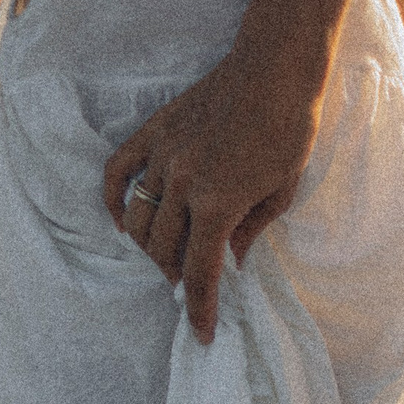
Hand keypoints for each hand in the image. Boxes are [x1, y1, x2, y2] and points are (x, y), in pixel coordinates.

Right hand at [104, 45, 326, 343]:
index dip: (201, 309)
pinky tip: (122, 222)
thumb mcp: (282, 191)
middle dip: (175, 278)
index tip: (202, 333)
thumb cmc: (289, 129)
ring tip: (167, 257)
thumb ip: (252, 231)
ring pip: (138, 220)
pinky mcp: (152, 133)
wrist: (274, 70)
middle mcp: (182, 184)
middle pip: (163, 251)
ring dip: (149, 248)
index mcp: (218, 204)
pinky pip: (117, 173)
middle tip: (189, 286)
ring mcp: (162, 157)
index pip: (200, 273)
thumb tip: (231, 261)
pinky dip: (114, 202)